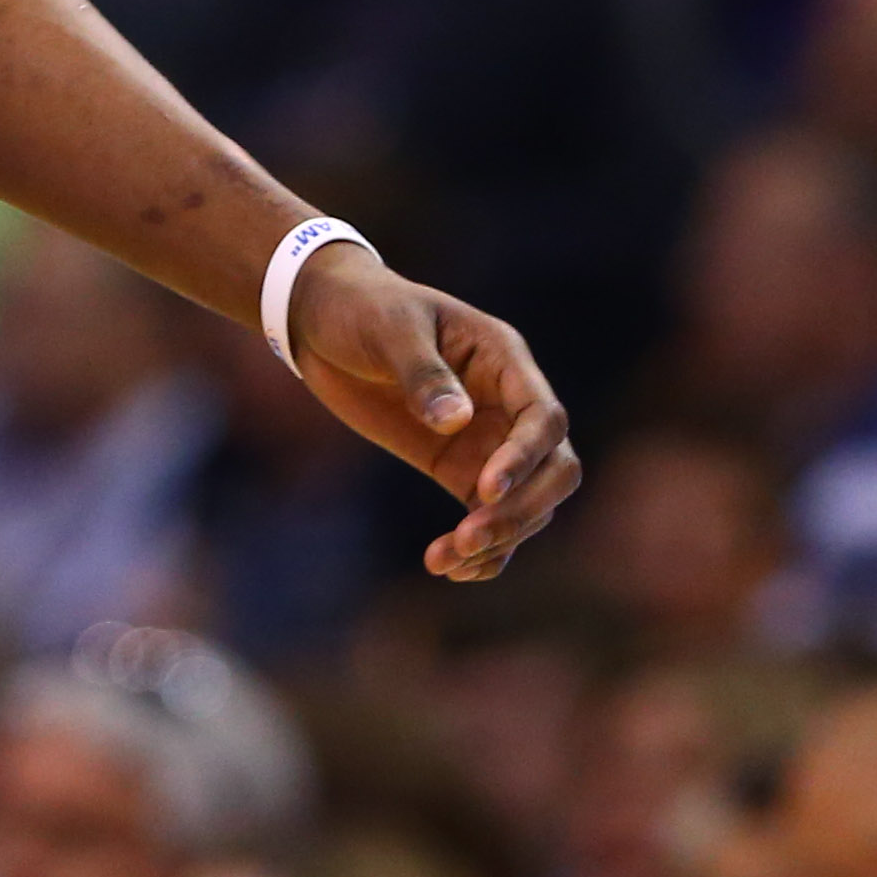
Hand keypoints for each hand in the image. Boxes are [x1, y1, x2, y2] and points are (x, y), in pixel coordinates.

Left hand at [283, 249, 579, 580]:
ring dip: (499, 539)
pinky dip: (481, 550)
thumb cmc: (362, 309)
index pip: (544, 417)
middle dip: (522, 510)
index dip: (524, 458)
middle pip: (553, 469)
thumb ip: (423, 373)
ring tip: (444, 560)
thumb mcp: (390, 329)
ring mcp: (487, 441)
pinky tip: (448, 568)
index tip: (482, 490)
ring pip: (525, 503)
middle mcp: (506, 405)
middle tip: (469, 537)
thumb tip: (456, 422)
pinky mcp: (458, 469)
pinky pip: (487, 517)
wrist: (323, 320)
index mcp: (504, 360)